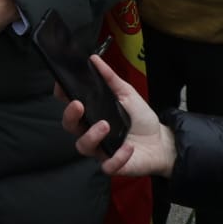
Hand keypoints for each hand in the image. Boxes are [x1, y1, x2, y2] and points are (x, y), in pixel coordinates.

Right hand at [61, 54, 176, 178]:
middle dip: (70, 115)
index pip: (70, 103)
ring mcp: (100, 148)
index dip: (62, 94)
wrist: (161, 141)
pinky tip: (127, 147)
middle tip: (78, 105)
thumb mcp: (127, 93)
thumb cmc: (140, 118)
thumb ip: (110, 78)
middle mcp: (91, 130)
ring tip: (105, 125)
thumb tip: (94, 59)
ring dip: (91, 135)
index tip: (61, 84)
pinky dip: (117, 157)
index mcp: (92, 112)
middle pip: (70, 125)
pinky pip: (107, 165)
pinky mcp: (112, 164)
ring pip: (83, 146)